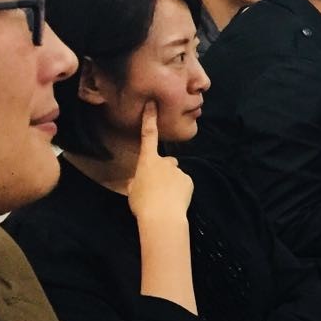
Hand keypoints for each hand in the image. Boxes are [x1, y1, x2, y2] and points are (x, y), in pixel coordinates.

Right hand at [128, 102, 192, 224]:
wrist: (162, 217)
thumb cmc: (142, 204)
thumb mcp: (132, 191)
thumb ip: (137, 182)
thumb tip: (139, 181)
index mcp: (147, 161)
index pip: (148, 136)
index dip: (149, 119)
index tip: (152, 104)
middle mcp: (164, 161)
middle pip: (165, 162)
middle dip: (163, 172)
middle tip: (156, 189)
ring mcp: (178, 170)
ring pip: (174, 175)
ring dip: (170, 183)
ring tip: (164, 199)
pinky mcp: (188, 180)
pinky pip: (183, 184)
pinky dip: (179, 191)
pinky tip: (174, 201)